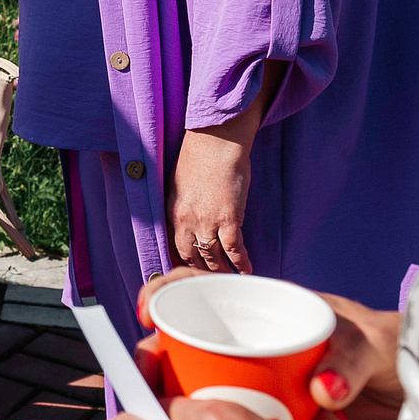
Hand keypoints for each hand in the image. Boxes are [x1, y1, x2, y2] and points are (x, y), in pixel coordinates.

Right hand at [134, 269, 404, 419]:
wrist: (417, 396)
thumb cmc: (390, 352)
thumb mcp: (369, 347)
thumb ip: (346, 363)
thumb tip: (321, 392)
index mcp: (264, 309)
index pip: (199, 288)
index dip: (164, 294)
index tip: (148, 316)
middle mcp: (250, 342)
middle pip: (186, 341)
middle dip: (156, 357)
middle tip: (147, 385)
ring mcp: (255, 379)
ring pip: (198, 384)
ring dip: (175, 400)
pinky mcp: (266, 417)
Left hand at [168, 126, 252, 271]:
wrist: (215, 141)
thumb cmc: (199, 155)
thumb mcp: (180, 182)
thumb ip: (184, 203)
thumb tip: (192, 215)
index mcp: (172, 210)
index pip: (174, 244)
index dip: (183, 259)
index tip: (189, 269)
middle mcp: (186, 220)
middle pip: (191, 255)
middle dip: (201, 269)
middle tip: (209, 279)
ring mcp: (207, 221)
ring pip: (213, 256)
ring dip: (221, 269)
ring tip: (228, 278)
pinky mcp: (228, 218)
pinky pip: (234, 249)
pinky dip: (241, 263)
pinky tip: (246, 271)